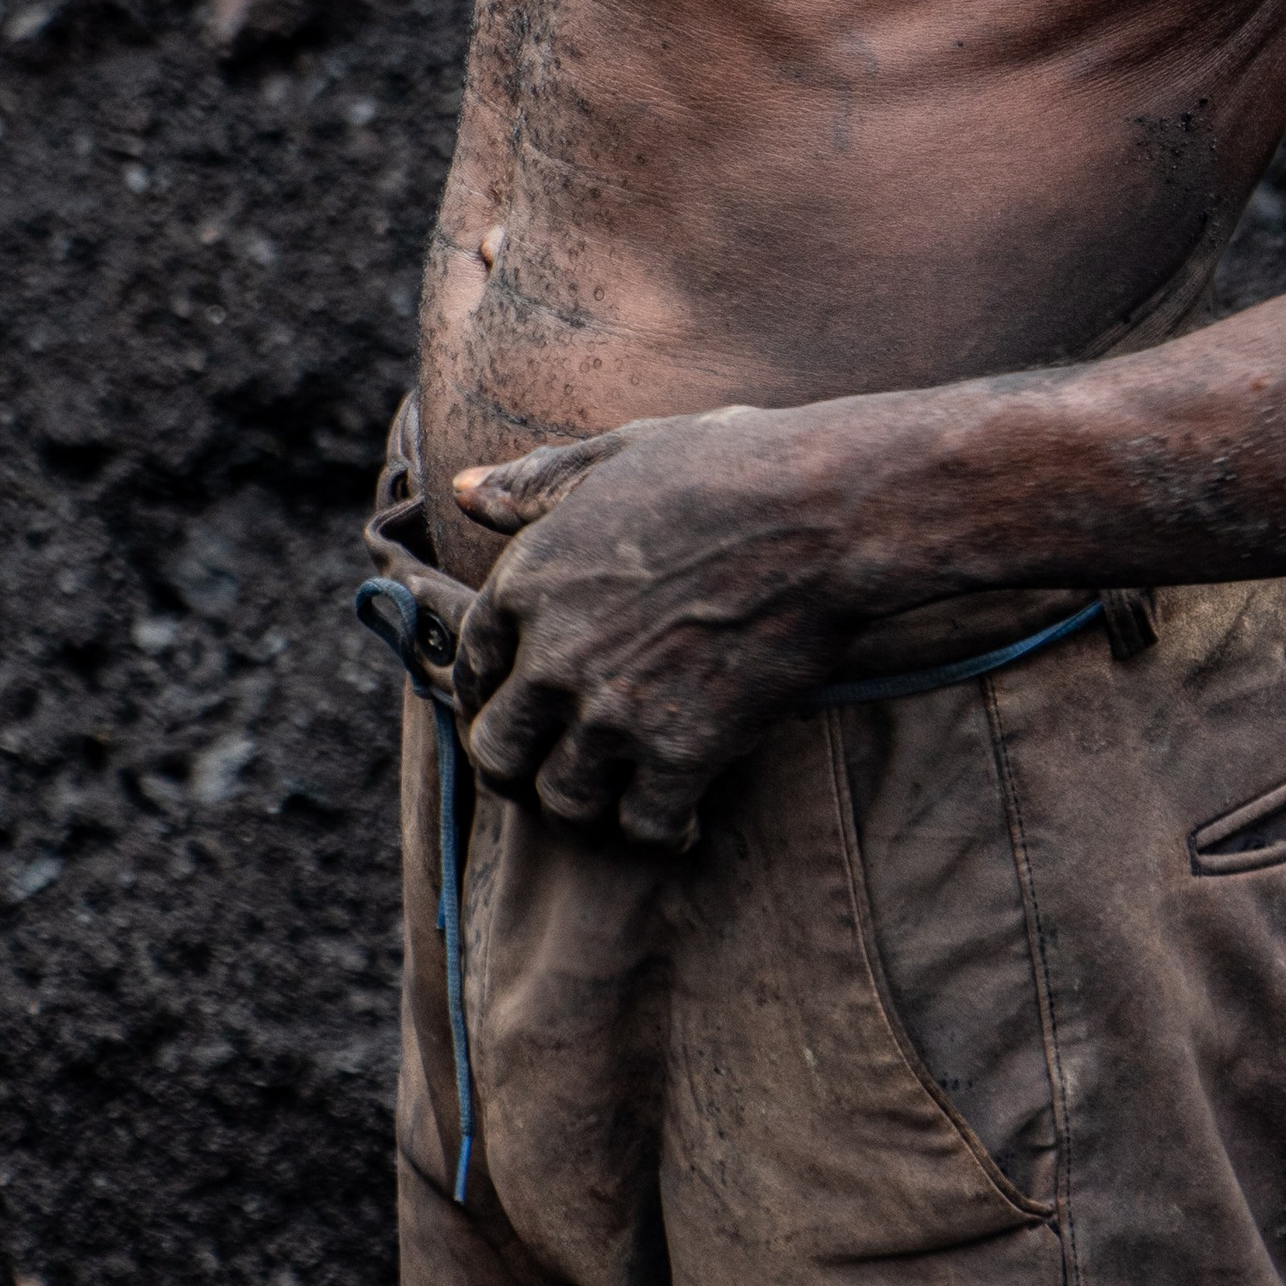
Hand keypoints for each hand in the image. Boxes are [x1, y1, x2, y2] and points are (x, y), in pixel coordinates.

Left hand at [448, 406, 870, 849]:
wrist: (821, 512)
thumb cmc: (726, 466)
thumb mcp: (617, 454)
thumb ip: (534, 481)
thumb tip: (464, 491)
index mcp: (527, 582)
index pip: (472, 667)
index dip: (490, 691)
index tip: (518, 704)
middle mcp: (555, 658)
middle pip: (500, 754)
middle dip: (519, 768)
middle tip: (551, 770)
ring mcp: (616, 713)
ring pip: (564, 802)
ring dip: (587, 804)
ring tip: (616, 795)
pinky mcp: (683, 753)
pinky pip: (644, 826)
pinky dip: (661, 831)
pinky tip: (682, 820)